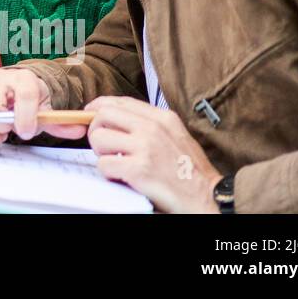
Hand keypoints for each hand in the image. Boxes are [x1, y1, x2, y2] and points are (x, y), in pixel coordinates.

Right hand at [0, 68, 88, 146]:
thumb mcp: (45, 109)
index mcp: (23, 78)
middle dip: (2, 127)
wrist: (9, 88)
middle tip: (10, 132)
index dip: (26, 117)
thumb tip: (80, 130)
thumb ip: (60, 122)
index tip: (27, 132)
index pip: (25, 94)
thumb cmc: (29, 101)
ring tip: (1, 135)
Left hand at [85, 96, 221, 212]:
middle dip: (95, 129)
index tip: (90, 114)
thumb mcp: (175, 135)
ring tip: (115, 162)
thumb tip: (117, 117)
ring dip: (101, 153)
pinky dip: (108, 172)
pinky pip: (104, 164)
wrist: (207, 197)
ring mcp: (145, 147)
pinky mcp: (138, 169)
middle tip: (103, 145)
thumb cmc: (190, 170)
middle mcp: (153, 128)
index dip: (99, 106)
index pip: (120, 101)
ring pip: (98, 138)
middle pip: (103, 114)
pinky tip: (122, 177)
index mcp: (162, 117)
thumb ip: (150, 124)